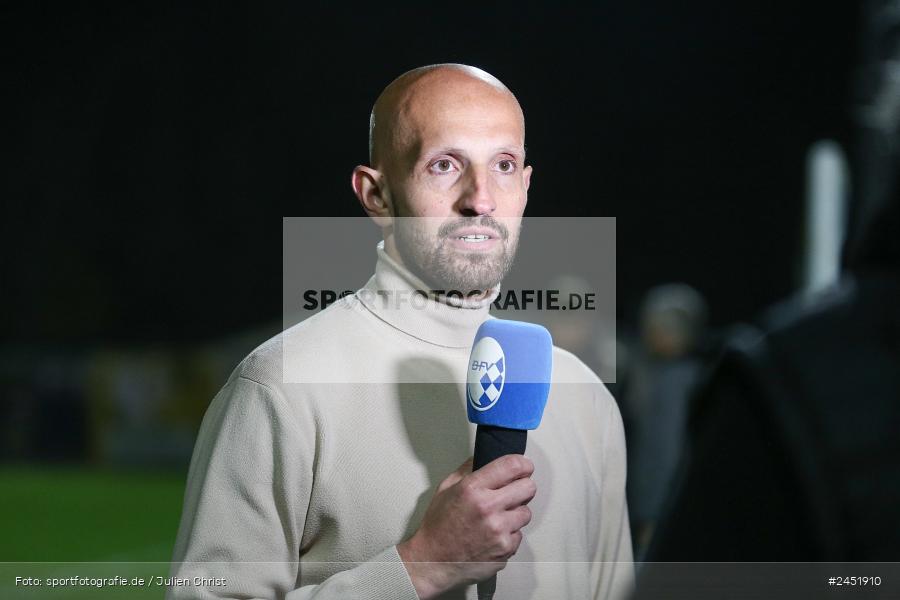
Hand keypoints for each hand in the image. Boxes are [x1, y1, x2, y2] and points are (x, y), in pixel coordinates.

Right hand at [397, 454, 535, 598]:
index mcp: (472, 488)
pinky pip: (519, 535)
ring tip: (498, 517)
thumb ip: (467, 470)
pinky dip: (510, 534)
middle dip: (523, 487)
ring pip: (526, 513)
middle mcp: (488, 507)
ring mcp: (499, 530)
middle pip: (528, 487)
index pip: (512, 465)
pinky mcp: (505, 549)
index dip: (523, 464)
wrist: (432, 561)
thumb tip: (485, 456)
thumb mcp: (445, 489)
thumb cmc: (438, 526)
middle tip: (513, 491)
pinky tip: (494, 535)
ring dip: (516, 513)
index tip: (523, 467)